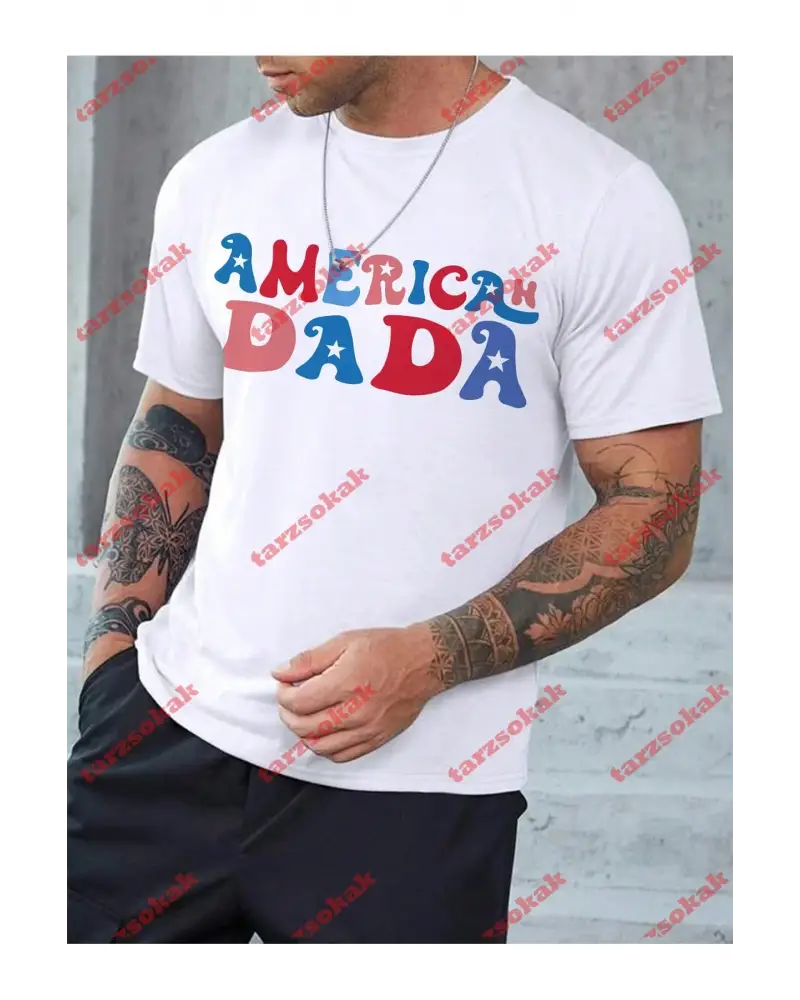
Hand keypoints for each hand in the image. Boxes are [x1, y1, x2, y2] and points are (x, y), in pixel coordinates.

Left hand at [272, 624, 443, 762]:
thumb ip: (310, 660)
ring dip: (304, 733)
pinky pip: (342, 756)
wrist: (424, 662)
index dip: (283, 695)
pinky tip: (324, 731)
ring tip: (305, 716)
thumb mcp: (345, 642)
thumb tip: (280, 672)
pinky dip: (325, 748)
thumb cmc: (385, 647)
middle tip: (290, 700)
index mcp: (345, 684)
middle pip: (304, 727)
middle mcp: (355, 712)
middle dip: (288, 714)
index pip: (298, 703)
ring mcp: (366, 729)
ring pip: (320, 747)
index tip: (285, 685)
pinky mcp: (377, 739)